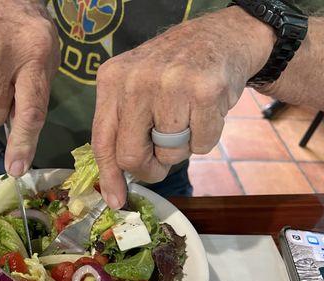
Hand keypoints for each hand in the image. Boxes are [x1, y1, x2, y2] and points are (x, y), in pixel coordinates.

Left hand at [92, 6, 274, 208]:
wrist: (221, 37)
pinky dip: (206, 138)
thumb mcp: (135, 86)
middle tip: (161, 163)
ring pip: (170, 154)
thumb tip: (117, 180)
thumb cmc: (173, 72)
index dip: (109, 176)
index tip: (115, 200)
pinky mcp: (204, 92)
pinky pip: (201, 145)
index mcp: (111, 80)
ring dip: (181, 149)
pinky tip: (206, 111)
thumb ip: (122, 126)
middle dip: (149, 169)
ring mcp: (170, 84)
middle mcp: (135, 80)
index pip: (102, 140)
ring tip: (187, 119)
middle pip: (131, 155)